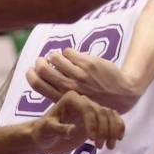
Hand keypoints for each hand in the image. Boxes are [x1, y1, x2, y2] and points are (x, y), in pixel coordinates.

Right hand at [27, 48, 142, 112]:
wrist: (122, 94)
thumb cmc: (95, 98)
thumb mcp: (75, 102)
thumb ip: (59, 93)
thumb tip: (41, 79)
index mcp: (63, 98)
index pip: (38, 85)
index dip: (30, 75)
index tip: (31, 70)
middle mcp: (69, 87)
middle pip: (43, 69)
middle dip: (40, 62)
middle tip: (43, 60)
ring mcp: (79, 75)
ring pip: (56, 58)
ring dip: (54, 55)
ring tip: (58, 57)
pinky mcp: (88, 64)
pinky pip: (69, 52)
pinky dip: (67, 52)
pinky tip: (72, 55)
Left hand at [31, 91, 125, 153]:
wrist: (44, 139)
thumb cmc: (42, 133)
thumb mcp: (46, 130)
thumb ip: (59, 129)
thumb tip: (73, 130)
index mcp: (71, 99)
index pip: (88, 107)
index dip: (92, 123)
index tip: (91, 139)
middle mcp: (83, 101)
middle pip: (101, 112)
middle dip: (104, 129)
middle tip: (100, 146)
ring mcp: (91, 111)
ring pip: (109, 115)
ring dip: (113, 130)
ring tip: (110, 146)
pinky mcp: (96, 120)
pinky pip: (112, 120)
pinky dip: (118, 128)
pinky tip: (118, 139)